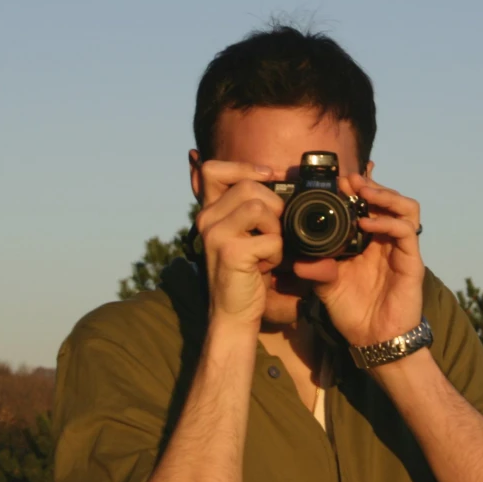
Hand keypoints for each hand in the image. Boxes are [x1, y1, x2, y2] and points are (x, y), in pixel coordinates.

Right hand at [195, 160, 284, 326]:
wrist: (234, 314)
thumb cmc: (246, 272)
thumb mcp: (244, 234)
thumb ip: (249, 207)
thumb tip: (275, 176)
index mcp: (209, 211)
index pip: (213, 169)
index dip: (245, 167)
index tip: (270, 176)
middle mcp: (206, 219)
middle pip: (248, 186)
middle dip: (274, 205)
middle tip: (274, 232)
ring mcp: (215, 235)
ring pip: (259, 208)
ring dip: (275, 230)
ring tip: (268, 250)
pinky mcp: (230, 252)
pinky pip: (270, 239)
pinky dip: (276, 254)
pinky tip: (264, 267)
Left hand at [294, 174, 423, 346]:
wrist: (373, 340)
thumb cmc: (354, 312)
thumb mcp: (327, 287)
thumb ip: (316, 269)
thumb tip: (297, 259)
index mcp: (368, 242)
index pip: (369, 206)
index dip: (358, 189)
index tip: (338, 181)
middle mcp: (386, 241)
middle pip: (389, 200)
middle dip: (370, 185)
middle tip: (349, 180)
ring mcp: (401, 250)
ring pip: (406, 208)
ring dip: (385, 195)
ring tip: (363, 191)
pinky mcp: (412, 262)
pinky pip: (407, 232)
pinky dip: (387, 222)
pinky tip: (367, 223)